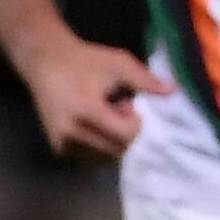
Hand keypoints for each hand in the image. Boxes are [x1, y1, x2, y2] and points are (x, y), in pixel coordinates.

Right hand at [22, 30, 171, 163]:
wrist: (45, 61)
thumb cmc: (86, 60)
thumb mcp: (119, 64)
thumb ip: (146, 80)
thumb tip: (175, 91)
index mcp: (87, 112)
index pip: (126, 136)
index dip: (135, 123)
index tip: (127, 104)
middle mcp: (71, 132)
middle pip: (118, 150)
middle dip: (125, 132)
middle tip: (114, 108)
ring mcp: (62, 142)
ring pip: (105, 159)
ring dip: (113, 141)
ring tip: (103, 116)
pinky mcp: (58, 148)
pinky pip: (90, 159)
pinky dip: (100, 147)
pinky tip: (92, 125)